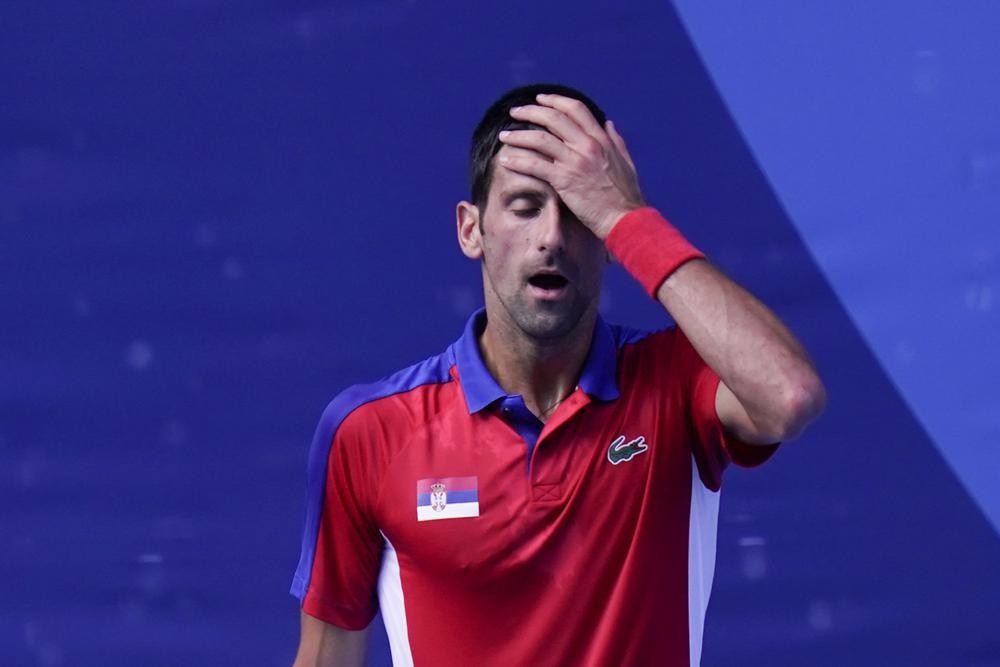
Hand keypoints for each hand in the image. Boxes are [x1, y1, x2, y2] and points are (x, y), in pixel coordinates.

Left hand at [497, 93, 645, 239]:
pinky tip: (506, 160)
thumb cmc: (626, 195)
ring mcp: (574, 162)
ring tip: (505, 135)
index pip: (575, 109)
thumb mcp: (626, 162)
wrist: (625, 219)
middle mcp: (587, 145)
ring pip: (539, 139)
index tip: (540, 99)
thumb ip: (615, 141)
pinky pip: (535, 165)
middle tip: (516, 112)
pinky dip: (518, 161)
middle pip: (553, 118)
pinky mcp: (564, 180)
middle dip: (530, 111)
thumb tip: (608, 123)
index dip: (555, 101)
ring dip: (518, 135)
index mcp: (601, 139)